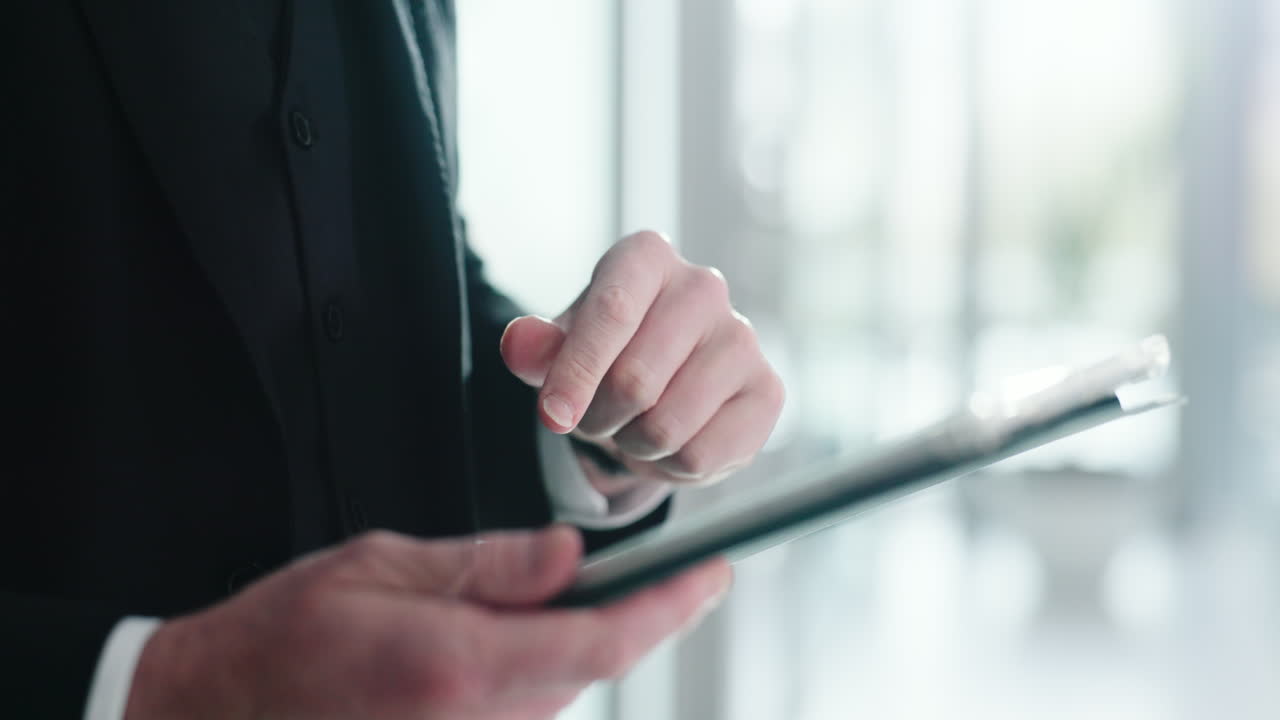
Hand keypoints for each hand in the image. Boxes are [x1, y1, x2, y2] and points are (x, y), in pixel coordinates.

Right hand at [124, 526, 729, 719]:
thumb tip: (569, 555)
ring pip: (565, 689)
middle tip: (670, 570)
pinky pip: (528, 709)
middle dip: (636, 615)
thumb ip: (490, 565)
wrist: (221, 708)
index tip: (710, 577)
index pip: (596, 641)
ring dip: (587, 639)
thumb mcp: (385, 566)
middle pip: (592, 668)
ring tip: (574, 592)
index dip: (666, 609)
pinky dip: (546, 665)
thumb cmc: (286, 632)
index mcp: (455, 663)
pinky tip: (520, 632)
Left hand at [501, 231, 784, 486]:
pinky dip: (671, 467)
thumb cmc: (604, 356)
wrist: (661, 384)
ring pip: (667, 426)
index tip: (552, 417)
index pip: (613, 312)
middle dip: (600, 418)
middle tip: (597, 417)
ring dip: (634, 445)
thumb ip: (535, 348)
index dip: (578, 372)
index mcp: (646, 258)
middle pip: (636, 381)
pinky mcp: (767, 390)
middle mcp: (703, 286)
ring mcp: (743, 338)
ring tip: (634, 426)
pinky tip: (672, 442)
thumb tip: (519, 343)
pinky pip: (701, 455)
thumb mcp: (558, 350)